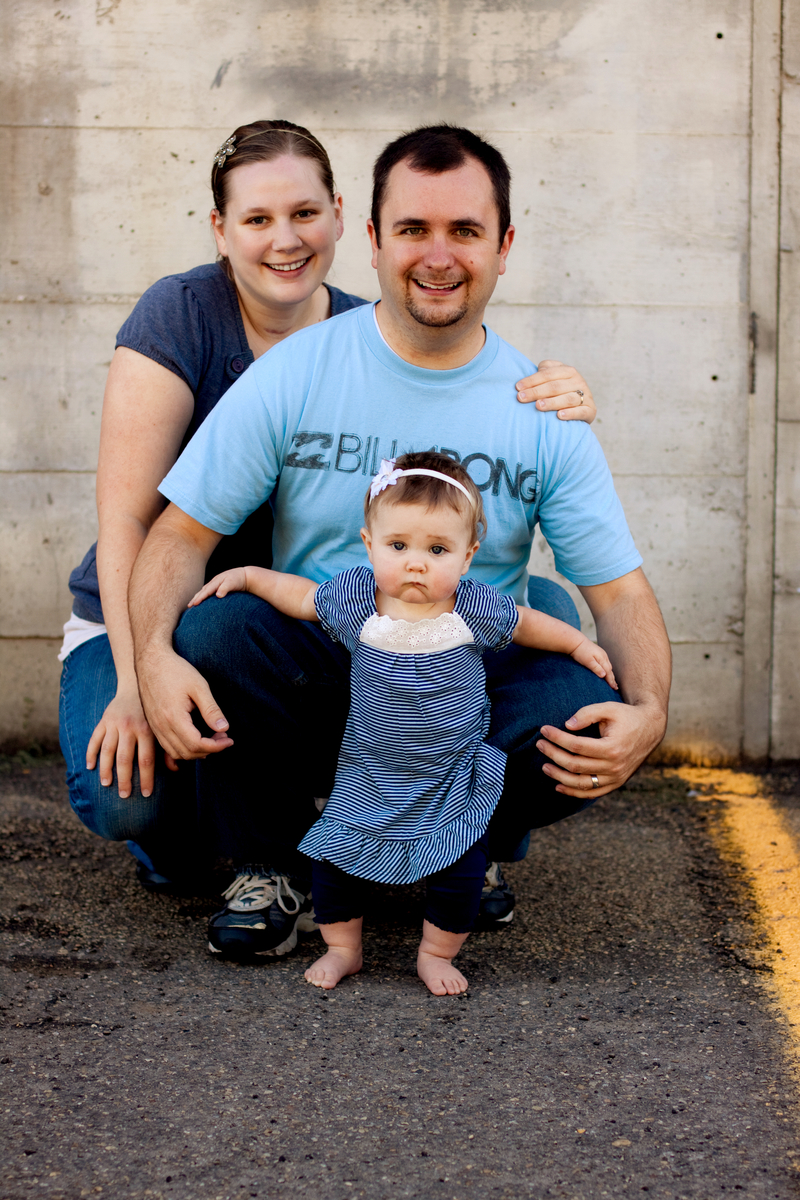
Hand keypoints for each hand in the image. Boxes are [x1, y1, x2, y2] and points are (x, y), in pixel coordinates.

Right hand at [86, 684, 177, 799]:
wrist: (139, 681)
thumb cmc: (158, 704)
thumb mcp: (168, 721)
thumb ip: (169, 745)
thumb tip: (175, 769)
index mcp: (147, 729)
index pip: (146, 760)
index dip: (147, 779)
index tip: (147, 794)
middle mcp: (130, 727)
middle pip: (125, 759)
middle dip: (125, 780)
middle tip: (125, 796)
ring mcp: (115, 723)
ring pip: (107, 751)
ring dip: (106, 770)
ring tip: (107, 784)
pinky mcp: (104, 719)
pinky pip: (95, 739)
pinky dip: (91, 753)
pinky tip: (90, 767)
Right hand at [136, 648, 234, 762]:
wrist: (150, 660)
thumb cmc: (175, 670)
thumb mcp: (199, 686)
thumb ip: (211, 709)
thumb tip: (224, 728)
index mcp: (173, 717)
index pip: (196, 744)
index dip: (216, 747)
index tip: (229, 740)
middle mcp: (161, 726)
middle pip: (187, 753)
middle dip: (209, 750)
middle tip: (223, 737)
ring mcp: (155, 727)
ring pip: (176, 753)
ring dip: (196, 752)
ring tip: (211, 738)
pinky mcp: (153, 725)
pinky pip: (167, 747)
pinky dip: (183, 749)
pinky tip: (195, 739)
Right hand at [188, 567, 247, 607]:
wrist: (244, 575)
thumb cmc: (238, 579)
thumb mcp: (233, 583)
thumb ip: (225, 588)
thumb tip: (218, 595)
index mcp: (216, 581)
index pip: (206, 591)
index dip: (200, 598)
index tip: (194, 604)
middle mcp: (214, 582)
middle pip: (202, 591)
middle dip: (195, 598)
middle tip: (189, 606)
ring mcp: (215, 584)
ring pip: (204, 591)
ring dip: (198, 597)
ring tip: (192, 604)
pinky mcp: (218, 586)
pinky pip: (208, 592)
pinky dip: (203, 595)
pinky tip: (201, 600)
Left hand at [516, 360, 595, 422]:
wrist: (581, 408)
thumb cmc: (560, 392)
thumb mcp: (553, 378)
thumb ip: (545, 372)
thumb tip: (536, 371)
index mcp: (568, 371)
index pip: (548, 374)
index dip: (532, 380)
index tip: (518, 387)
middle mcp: (578, 381)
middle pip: (555, 386)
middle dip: (536, 392)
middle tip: (521, 398)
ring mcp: (586, 395)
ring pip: (567, 398)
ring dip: (552, 402)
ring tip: (538, 406)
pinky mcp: (590, 410)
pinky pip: (580, 412)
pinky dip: (570, 413)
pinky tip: (559, 416)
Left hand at [536, 701, 666, 797]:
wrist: (650, 729)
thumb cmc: (626, 716)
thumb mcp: (609, 708)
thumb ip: (587, 713)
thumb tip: (567, 725)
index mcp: (612, 747)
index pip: (576, 746)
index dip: (557, 738)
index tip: (543, 730)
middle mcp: (614, 766)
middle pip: (575, 765)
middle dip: (553, 754)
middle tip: (539, 744)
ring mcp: (615, 778)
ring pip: (581, 783)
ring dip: (559, 776)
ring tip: (544, 766)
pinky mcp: (616, 783)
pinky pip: (592, 793)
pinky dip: (573, 792)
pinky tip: (558, 786)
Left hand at [570, 639, 617, 689]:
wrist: (576, 641)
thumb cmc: (580, 652)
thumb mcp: (587, 661)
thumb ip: (596, 668)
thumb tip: (604, 675)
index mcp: (602, 659)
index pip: (608, 672)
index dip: (611, 680)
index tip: (614, 688)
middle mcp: (604, 656)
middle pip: (610, 670)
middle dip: (612, 678)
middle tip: (615, 687)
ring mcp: (602, 654)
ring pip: (608, 666)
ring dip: (610, 674)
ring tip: (612, 681)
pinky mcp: (598, 653)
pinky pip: (605, 663)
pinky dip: (607, 669)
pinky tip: (606, 672)